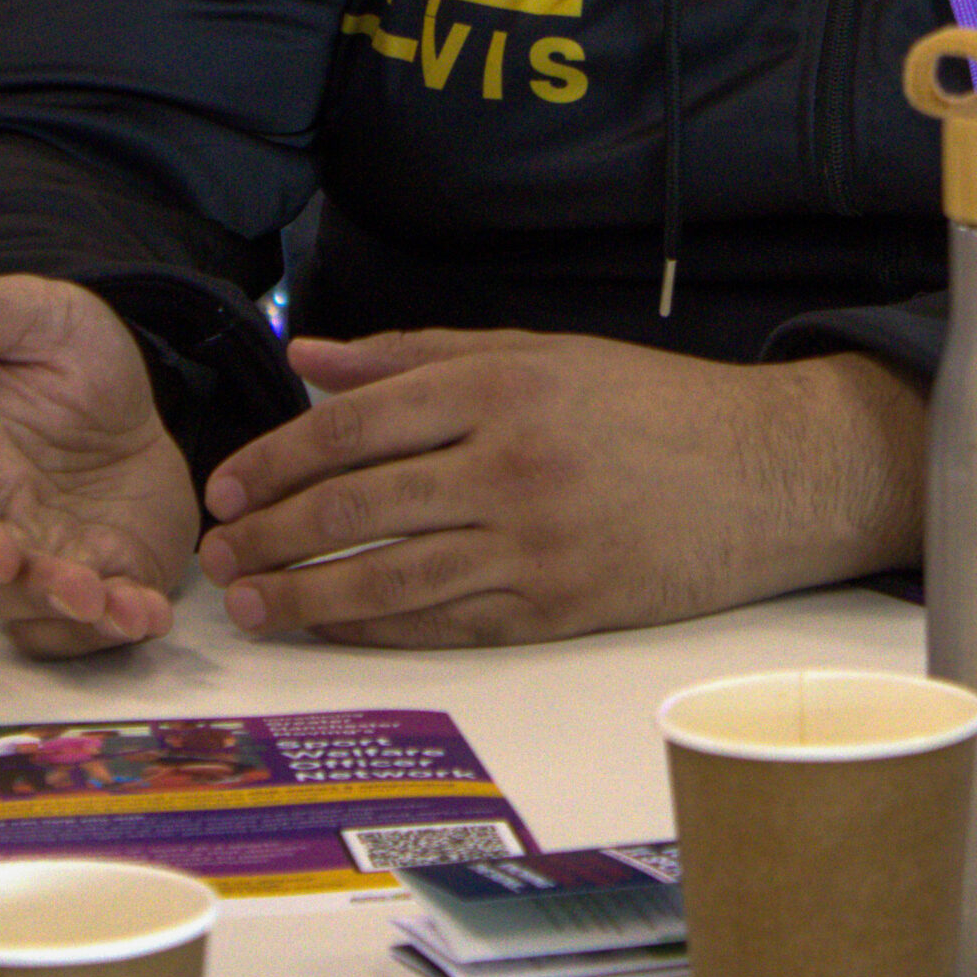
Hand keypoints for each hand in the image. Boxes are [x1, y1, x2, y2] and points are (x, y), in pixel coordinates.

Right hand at [0, 254, 201, 658]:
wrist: (115, 392)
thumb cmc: (56, 352)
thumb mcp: (29, 315)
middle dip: (36, 590)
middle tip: (81, 587)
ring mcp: (42, 558)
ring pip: (42, 612)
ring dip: (81, 619)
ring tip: (127, 609)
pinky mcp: (96, 575)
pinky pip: (96, 618)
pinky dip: (121, 622)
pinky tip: (152, 614)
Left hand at [194, 329, 926, 647]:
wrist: (760, 472)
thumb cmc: (646, 403)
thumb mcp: (539, 349)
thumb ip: (417, 352)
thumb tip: (308, 357)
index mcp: (503, 384)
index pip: (359, 422)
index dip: (279, 456)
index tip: (226, 482)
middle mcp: (511, 461)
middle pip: (360, 502)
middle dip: (273, 532)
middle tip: (216, 552)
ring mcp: (534, 541)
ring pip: (390, 575)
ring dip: (306, 595)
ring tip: (250, 604)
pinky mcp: (555, 606)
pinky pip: (443, 622)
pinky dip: (375, 627)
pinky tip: (330, 626)